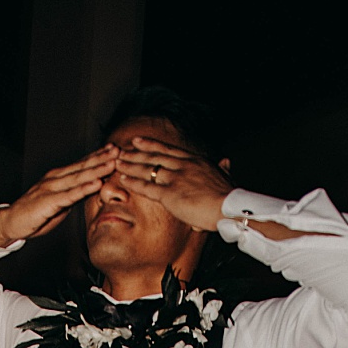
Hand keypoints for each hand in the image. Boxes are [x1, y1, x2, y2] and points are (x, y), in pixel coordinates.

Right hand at [0, 146, 118, 245]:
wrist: (11, 222)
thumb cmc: (35, 214)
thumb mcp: (59, 203)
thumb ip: (73, 196)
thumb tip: (87, 192)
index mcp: (58, 178)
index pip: (81, 165)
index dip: (98, 157)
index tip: (114, 150)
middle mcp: (55, 178)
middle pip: (82, 166)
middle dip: (101, 158)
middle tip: (118, 149)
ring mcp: (51, 188)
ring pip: (78, 177)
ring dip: (96, 169)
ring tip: (112, 163)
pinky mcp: (48, 201)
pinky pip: (69, 194)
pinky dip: (83, 188)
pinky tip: (96, 183)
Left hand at [114, 135, 231, 232]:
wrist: (230, 207)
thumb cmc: (230, 196)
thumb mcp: (226, 176)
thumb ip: (222, 168)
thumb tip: (226, 162)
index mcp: (195, 161)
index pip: (168, 150)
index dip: (151, 145)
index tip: (138, 141)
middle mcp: (183, 165)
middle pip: (154, 156)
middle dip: (135, 153)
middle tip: (121, 150)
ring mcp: (176, 178)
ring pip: (148, 168)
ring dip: (130, 165)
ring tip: (117, 162)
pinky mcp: (170, 194)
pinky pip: (148, 186)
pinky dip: (134, 182)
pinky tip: (123, 179)